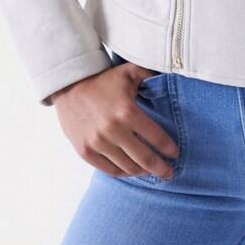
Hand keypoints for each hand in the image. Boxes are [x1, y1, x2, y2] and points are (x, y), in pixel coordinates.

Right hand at [49, 62, 179, 178]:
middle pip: (144, 159)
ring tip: (150, 171)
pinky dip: (122, 173)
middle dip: (161, 168)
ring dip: (142, 172)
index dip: (168, 148)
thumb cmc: (102, 79)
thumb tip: (170, 76)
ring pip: (127, 167)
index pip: (156, 137)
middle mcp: (114, 131)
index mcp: (128, 112)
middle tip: (169, 173)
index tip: (175, 154)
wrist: (68, 86)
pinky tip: (131, 171)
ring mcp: (98, 143)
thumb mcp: (128, 71)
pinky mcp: (85, 151)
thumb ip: (149, 75)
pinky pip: (109, 170)